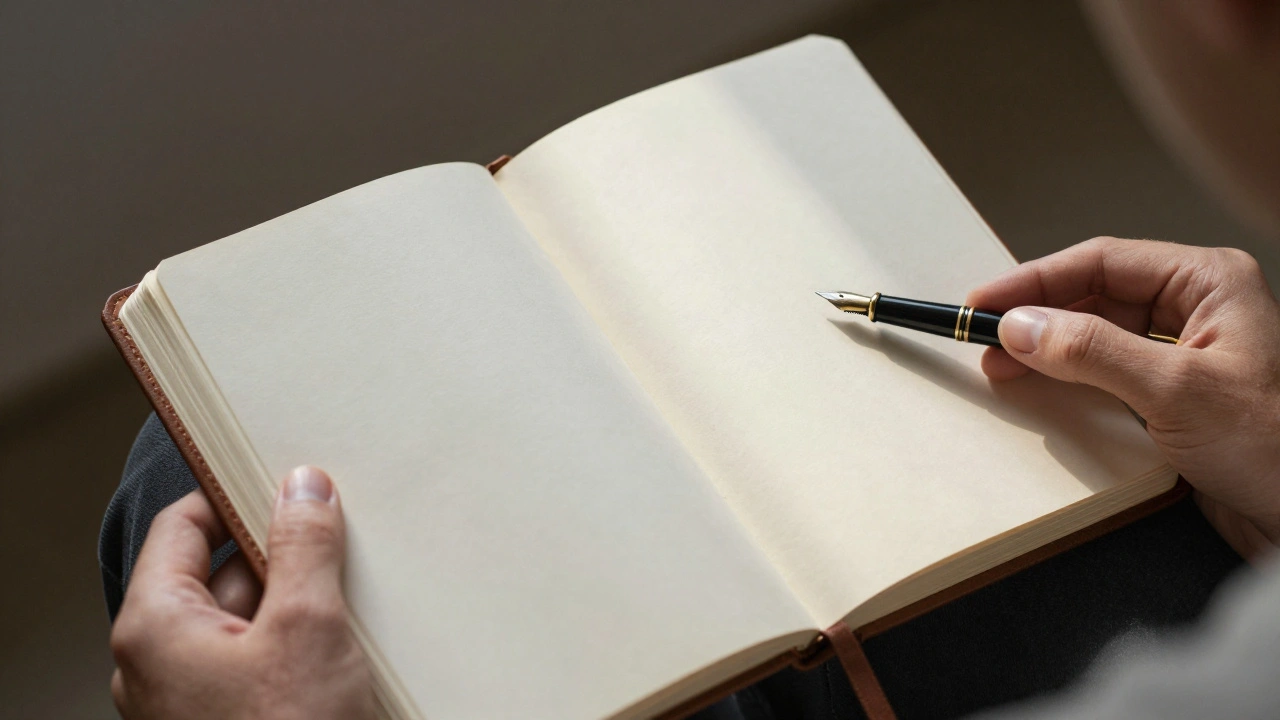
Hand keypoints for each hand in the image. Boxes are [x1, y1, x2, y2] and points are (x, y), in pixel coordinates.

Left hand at [110, 467, 374, 719]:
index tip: (282, 479)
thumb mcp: (307, 628)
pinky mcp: (226, 717)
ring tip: (346, 604)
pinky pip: (257, 661)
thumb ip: (303, 548)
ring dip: (295, 605)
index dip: (234, 496)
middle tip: (333, 539)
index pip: (182, 526)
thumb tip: (304, 490)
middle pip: (221, 574)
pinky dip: (295, 646)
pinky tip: (342, 647)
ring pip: (246, 621)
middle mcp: (158, 664)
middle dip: (282, 555)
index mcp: (154, 628)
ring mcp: (189, 697)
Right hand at [967, 237, 1279, 559]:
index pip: (1102, 262)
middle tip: (983, 339)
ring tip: (1002, 365)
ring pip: (1098, 335)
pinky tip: (1041, 388)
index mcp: (1209, 282)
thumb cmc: (1276, 447)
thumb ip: (1093, 351)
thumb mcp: (1176, 390)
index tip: (983, 302)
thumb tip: (1022, 326)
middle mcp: (1199, 309)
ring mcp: (1187, 354)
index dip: (1034, 281)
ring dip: (1049, 349)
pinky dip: (1069, 379)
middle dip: (1036, 317)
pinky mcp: (1175, 397)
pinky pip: (1108, 374)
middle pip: (1095, 296)